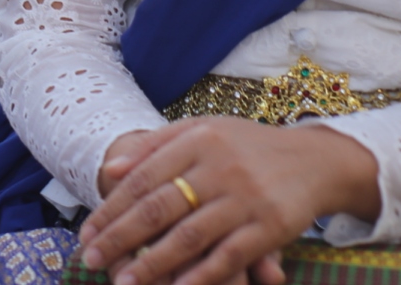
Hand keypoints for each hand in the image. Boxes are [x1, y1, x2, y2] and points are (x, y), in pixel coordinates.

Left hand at [77, 118, 378, 284]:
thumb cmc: (247, 147)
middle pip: (158, 207)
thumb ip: (155, 147)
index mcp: (197, 140)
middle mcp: (218, 168)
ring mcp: (245, 199)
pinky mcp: (270, 227)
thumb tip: (110, 170)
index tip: (85, 234)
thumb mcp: (202, 132)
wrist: (314, 159)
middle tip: (90, 261)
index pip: (142, 178)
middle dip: (120, 237)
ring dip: (153, 263)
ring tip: (124, 283)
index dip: (111, 208)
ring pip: (189, 236)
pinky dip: (203, 276)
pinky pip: (229, 256)